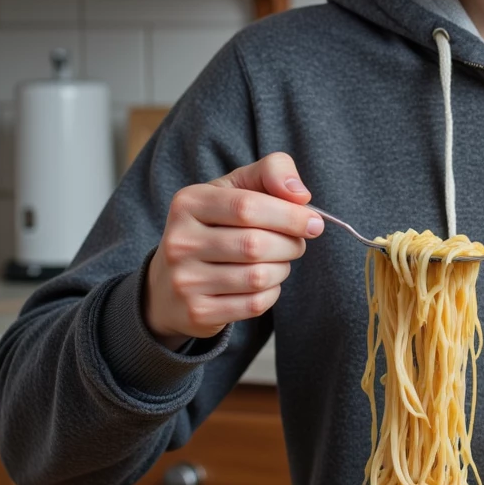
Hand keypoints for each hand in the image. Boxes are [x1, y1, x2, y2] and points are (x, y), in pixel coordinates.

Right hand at [144, 152, 323, 347]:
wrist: (169, 284)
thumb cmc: (215, 227)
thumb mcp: (235, 189)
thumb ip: (272, 172)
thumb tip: (300, 194)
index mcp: (189, 202)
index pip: (247, 206)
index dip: (289, 215)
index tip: (314, 222)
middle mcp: (180, 241)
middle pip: (256, 244)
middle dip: (290, 244)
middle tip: (296, 243)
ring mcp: (185, 280)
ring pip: (258, 277)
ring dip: (282, 269)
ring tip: (277, 261)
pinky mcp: (197, 311)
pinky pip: (254, 304)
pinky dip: (271, 293)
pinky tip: (263, 284)